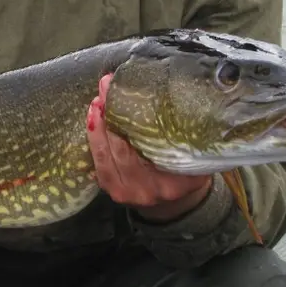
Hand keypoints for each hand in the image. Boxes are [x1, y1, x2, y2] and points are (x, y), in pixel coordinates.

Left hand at [87, 74, 211, 222]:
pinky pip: (100, 162)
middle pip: (126, 149)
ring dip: (99, 124)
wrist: (172, 200)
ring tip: (99, 98)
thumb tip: (176, 92)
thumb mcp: (192, 153)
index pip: (157, 146)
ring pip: (108, 155)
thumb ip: (186, 133)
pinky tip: (93, 116)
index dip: (140, 117)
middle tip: (108, 86)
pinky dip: (94, 138)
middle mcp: (154, 189)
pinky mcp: (113, 190)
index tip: (132, 89)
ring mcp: (130, 192)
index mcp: (179, 180)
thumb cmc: (182, 166)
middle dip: (113, 113)